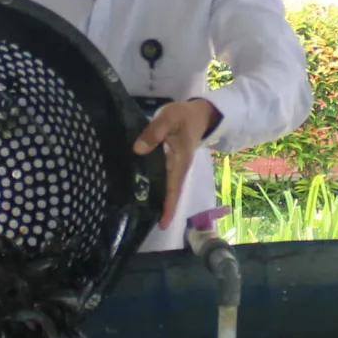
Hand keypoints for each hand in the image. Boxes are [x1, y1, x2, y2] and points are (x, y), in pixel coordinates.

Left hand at [134, 98, 219, 226]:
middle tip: (149, 224)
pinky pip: (167, 179)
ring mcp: (178, 166)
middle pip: (172, 192)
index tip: (163, 223)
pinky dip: (159, 189)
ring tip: (146, 213)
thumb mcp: (169, 118)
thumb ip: (154, 132)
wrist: (199, 113)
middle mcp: (180, 168)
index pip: (173, 187)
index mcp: (180, 161)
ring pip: (169, 187)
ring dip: (161, 201)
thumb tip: (138, 150)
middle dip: (164, 209)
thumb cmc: (183, 116)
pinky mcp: (174, 163)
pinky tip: (147, 192)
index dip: (168, 205)